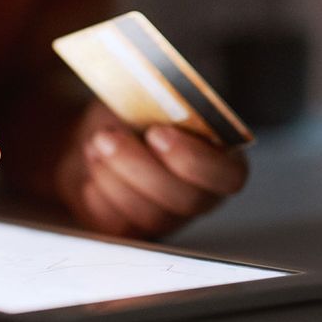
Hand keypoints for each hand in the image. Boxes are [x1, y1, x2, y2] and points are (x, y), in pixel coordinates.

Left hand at [56, 102, 247, 237]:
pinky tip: (92, 164)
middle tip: (107, 137)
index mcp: (219, 158)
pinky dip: (98, 193)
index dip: (195, 160)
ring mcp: (167, 218)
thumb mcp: (146, 95)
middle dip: (141, 167)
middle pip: (185, 200)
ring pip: (150, 215)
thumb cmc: (134, 113)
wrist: (100, 136)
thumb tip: (152, 91)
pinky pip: (118, 225)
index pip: (228, 176)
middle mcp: (199, 194)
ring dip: (114, 177)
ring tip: (95, 144)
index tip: (156, 133)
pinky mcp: (132, 230)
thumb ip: (159, 100)